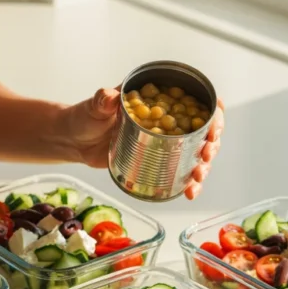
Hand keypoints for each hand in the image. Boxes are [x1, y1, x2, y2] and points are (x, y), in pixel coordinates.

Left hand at [63, 88, 223, 199]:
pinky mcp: (158, 161)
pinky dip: (189, 182)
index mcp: (160, 99)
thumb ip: (103, 99)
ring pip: (197, 152)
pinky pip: (182, 171)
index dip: (214, 112)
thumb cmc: (85, 116)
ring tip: (197, 179)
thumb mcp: (96, 106)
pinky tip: (190, 192)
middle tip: (204, 158)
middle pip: (205, 129)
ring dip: (204, 166)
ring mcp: (166, 142)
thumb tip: (109, 96)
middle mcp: (169, 119)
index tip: (213, 128)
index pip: (199, 100)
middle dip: (212, 144)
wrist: (73, 141)